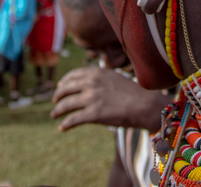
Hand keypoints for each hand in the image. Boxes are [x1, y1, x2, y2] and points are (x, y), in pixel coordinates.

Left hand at [51, 66, 170, 131]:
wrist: (145, 105)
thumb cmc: (133, 93)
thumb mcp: (114, 78)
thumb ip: (100, 79)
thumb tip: (87, 84)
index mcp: (97, 72)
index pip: (73, 75)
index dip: (64, 81)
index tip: (60, 86)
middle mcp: (92, 83)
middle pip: (66, 89)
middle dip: (58, 96)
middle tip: (55, 102)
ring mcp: (92, 98)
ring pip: (66, 104)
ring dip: (58, 110)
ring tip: (54, 115)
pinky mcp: (94, 114)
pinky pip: (73, 119)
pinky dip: (65, 124)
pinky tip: (62, 127)